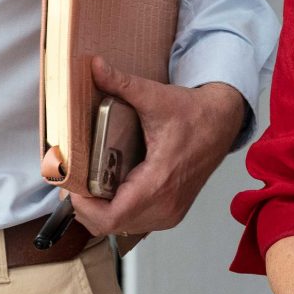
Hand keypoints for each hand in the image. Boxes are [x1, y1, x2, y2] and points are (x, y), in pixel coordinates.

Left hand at [64, 62, 244, 238]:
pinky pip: (135, 223)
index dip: (84, 208)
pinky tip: (108, 191)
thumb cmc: (193, 114)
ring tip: (87, 186)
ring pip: (121, 228)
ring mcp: (169, 213)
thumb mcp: (155, 97)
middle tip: (73, 184)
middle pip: (111, 226)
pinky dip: (117, 213)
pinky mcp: (171, 213)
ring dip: (100, 212)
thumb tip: (95, 66)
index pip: (112, 216)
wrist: (222, 124)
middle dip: (86, 208)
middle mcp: (165, 205)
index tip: (71, 188)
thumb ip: (122, 83)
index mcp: (159, 182)